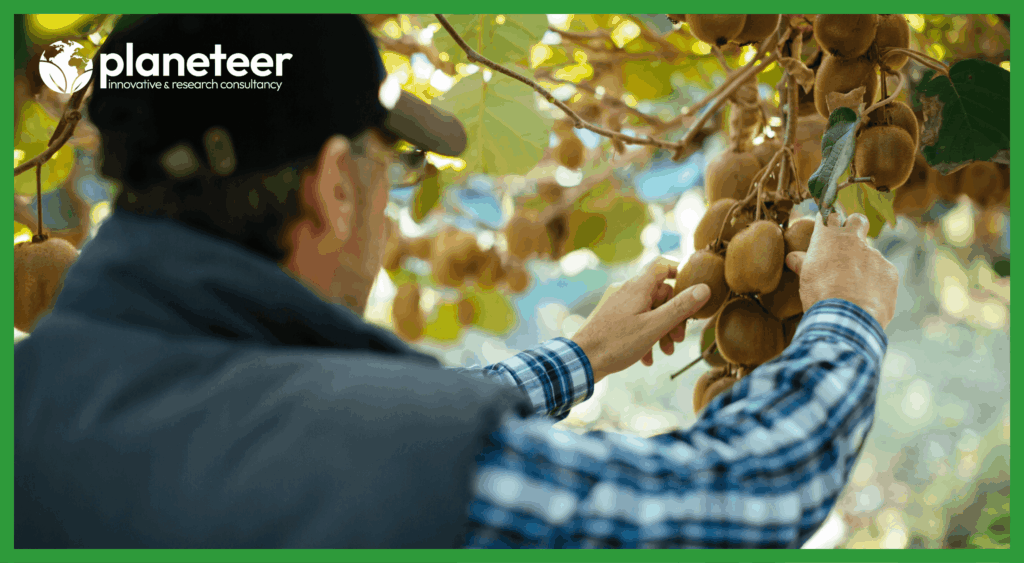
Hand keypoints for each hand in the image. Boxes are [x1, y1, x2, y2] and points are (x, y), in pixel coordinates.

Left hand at [571, 259, 711, 382]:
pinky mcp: (612, 320)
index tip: (692, 292)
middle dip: (674, 315)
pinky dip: (645, 337)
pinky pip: (636, 322)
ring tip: (667, 351)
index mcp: (638, 287)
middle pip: (660, 294)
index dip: (680, 274)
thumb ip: (680, 307)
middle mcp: (627, 291)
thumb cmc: (617, 342)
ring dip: (662, 330)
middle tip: (679, 338)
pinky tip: (647, 358)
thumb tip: (704, 288)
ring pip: (649, 311)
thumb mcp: (655, 326)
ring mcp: (618, 305)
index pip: (662, 265)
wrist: (582, 361)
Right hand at [785, 212, 898, 328]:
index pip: (828, 217)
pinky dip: (875, 282)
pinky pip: (882, 273)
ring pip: (870, 254)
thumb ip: (802, 263)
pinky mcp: (889, 271)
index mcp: (828, 238)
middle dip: (854, 226)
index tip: (826, 229)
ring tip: (854, 288)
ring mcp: (874, 254)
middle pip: (857, 220)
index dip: (827, 222)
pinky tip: (867, 298)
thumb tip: (792, 257)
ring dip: (863, 265)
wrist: (846, 316)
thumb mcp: (805, 278)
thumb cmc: (820, 295)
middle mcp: (853, 240)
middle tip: (849, 243)